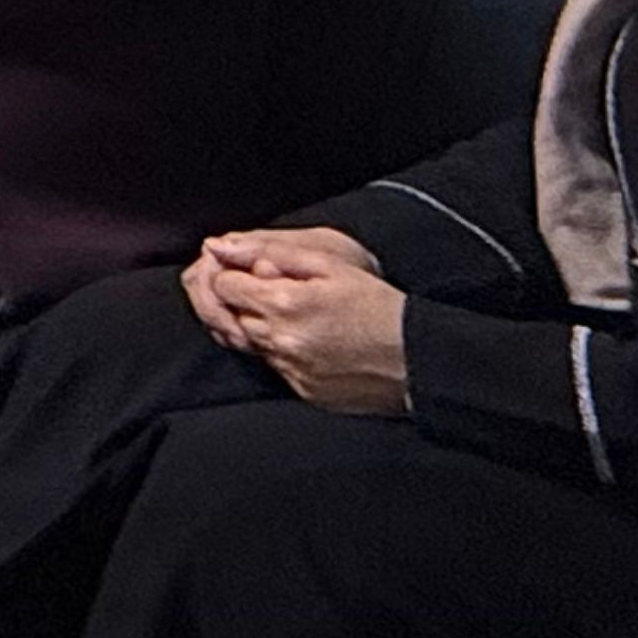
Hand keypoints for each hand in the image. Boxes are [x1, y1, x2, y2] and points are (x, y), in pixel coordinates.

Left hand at [184, 226, 405, 412]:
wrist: (418, 359)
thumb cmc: (380, 307)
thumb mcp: (330, 263)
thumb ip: (269, 250)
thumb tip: (219, 247)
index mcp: (284, 304)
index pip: (222, 286)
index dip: (235, 275)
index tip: (255, 274)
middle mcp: (280, 341)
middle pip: (231, 317)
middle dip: (248, 302)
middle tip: (282, 294)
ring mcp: (290, 370)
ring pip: (252, 344)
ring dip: (266, 328)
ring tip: (304, 318)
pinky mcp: (302, 390)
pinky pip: (276, 368)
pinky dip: (285, 352)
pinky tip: (314, 341)